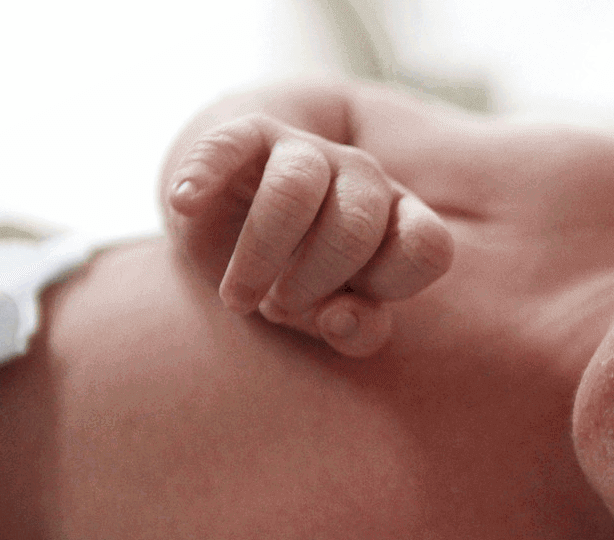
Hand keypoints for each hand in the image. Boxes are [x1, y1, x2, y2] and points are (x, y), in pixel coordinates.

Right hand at [164, 113, 453, 356]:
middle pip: (357, 225)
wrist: (242, 225)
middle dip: (314, 281)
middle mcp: (365, 178)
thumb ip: (355, 330)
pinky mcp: (248, 135)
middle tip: (276, 309)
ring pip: (295, 191)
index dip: (389, 286)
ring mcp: (308, 151)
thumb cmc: (301, 281)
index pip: (427, 246)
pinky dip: (205, 173)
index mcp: (399, 220)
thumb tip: (339, 318)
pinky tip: (185, 202)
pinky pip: (228, 145)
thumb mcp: (331, 315)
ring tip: (237, 298)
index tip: (340, 311)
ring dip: (261, 255)